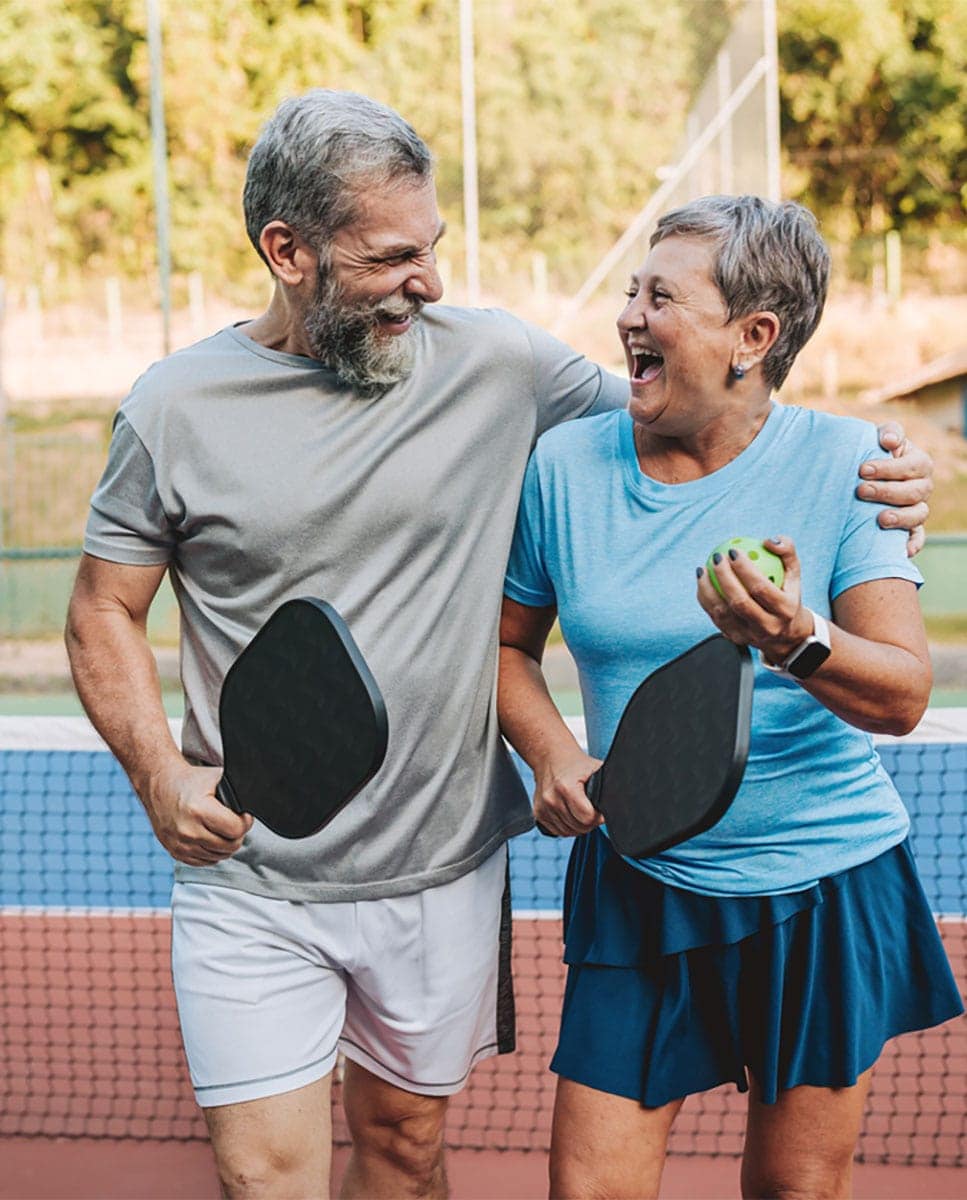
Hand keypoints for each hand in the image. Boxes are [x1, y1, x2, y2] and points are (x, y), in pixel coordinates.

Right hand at [140, 760, 253, 864]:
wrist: (159, 786)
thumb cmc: (189, 782)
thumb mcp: (215, 778)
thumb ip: (237, 790)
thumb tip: (255, 800)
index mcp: (198, 811)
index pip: (236, 830)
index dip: (245, 821)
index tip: (242, 815)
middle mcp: (188, 831)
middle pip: (230, 846)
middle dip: (236, 834)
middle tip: (233, 821)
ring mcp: (180, 845)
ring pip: (219, 856)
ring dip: (225, 844)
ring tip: (221, 827)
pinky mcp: (176, 853)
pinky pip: (205, 862)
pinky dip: (212, 852)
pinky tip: (210, 836)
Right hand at [533, 747, 603, 837]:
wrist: (551, 757)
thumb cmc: (576, 764)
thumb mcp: (596, 769)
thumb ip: (611, 785)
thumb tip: (627, 801)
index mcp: (566, 787)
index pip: (588, 818)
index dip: (599, 816)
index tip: (601, 809)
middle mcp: (552, 798)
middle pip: (579, 827)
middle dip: (590, 822)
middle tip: (592, 808)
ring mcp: (543, 807)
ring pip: (569, 832)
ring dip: (579, 825)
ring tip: (581, 809)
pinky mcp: (538, 813)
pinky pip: (558, 831)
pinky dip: (567, 826)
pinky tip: (571, 813)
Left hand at [696, 536, 813, 664]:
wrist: (785, 633)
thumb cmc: (787, 594)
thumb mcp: (793, 573)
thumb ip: (786, 551)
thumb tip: (769, 540)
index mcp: (785, 610)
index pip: (760, 588)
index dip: (744, 569)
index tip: (733, 551)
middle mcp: (768, 626)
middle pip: (739, 602)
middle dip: (724, 577)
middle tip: (716, 558)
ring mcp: (750, 635)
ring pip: (722, 613)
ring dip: (707, 589)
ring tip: (703, 569)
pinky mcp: (735, 639)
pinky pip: (715, 617)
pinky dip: (705, 598)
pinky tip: (702, 581)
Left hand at [857, 421, 932, 555]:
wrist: (857, 478)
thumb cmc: (868, 454)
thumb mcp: (875, 438)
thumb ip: (887, 433)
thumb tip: (889, 442)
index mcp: (917, 462)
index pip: (913, 464)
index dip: (890, 467)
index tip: (862, 469)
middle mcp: (921, 486)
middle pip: (916, 491)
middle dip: (888, 491)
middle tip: (860, 490)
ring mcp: (917, 508)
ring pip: (919, 514)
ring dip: (900, 517)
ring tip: (879, 519)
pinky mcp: (910, 529)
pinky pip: (917, 538)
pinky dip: (912, 544)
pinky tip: (902, 551)